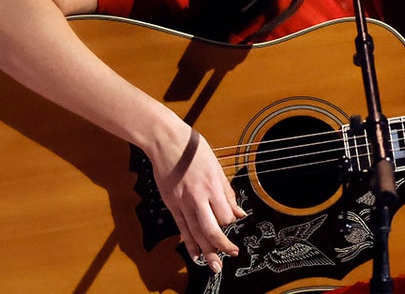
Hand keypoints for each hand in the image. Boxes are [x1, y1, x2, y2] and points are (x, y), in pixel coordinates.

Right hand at [150, 124, 247, 273]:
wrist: (165, 140)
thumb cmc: (191, 148)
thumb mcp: (216, 166)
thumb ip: (227, 192)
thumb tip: (239, 211)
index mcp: (211, 186)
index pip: (225, 215)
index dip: (231, 222)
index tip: (233, 222)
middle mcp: (196, 197)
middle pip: (211, 230)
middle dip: (222, 246)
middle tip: (231, 254)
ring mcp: (181, 202)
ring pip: (195, 233)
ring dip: (206, 251)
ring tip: (214, 265)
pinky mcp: (171, 203)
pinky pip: (181, 227)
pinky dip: (189, 243)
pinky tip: (194, 253)